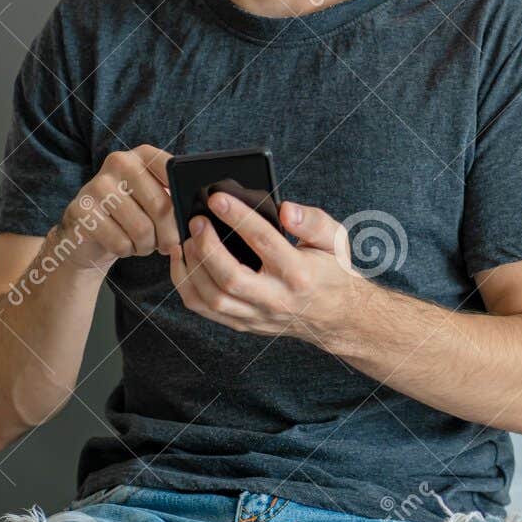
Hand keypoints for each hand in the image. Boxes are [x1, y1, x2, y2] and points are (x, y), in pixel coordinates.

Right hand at [58, 144, 177, 268]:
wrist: (88, 231)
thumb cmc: (133, 215)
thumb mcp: (155, 199)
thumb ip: (176, 197)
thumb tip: (202, 213)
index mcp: (143, 155)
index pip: (174, 172)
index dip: (184, 202)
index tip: (187, 220)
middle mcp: (119, 162)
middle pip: (161, 206)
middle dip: (169, 234)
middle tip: (167, 244)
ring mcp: (97, 185)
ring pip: (141, 229)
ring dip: (147, 245)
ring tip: (144, 244)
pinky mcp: (81, 211)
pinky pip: (120, 242)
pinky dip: (127, 251)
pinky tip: (123, 245)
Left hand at [168, 192, 363, 342]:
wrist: (336, 317)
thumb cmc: (332, 272)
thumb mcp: (335, 240)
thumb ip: (313, 222)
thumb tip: (285, 210)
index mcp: (299, 274)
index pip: (264, 242)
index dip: (238, 217)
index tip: (217, 198)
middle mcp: (276, 299)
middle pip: (230, 278)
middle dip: (207, 246)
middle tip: (197, 221)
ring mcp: (257, 315)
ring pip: (212, 298)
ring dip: (192, 267)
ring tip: (188, 239)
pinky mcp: (243, 323)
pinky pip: (205, 309)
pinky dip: (186, 285)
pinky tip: (184, 261)